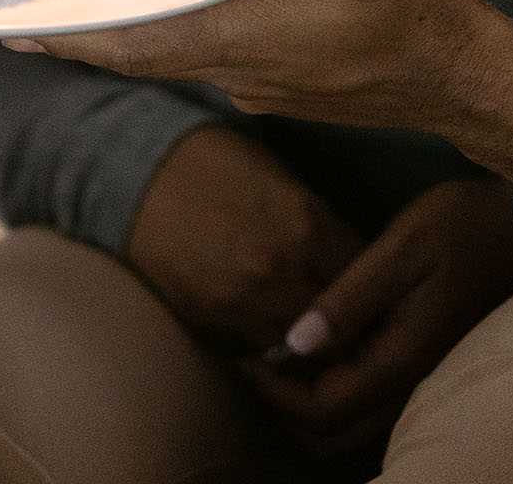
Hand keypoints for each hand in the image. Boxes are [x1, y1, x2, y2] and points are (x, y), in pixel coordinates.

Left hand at [23, 0, 512, 139]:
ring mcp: (264, 89)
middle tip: (29, 20)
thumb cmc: (418, 7)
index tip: (11, 38)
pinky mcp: (287, 89)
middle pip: (146, 56)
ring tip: (92, 3)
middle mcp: (241, 75)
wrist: (472, 81)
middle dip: (87, 39)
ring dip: (133, 36)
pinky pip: (214, 60)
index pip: (135, 47)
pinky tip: (181, 8)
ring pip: (179, 58)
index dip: (70, 42)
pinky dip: (182, 36)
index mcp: (245, 41)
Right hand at [122, 126, 363, 355]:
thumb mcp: (283, 179)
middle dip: (349, 328)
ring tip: (311, 330)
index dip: (376, 290)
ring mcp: (241, 303)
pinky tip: (269, 325)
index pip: (368, 282)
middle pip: (340, 329)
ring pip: (300, 351)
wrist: (136, 172)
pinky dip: (269, 344)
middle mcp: (280, 271)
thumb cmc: (217, 162)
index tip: (376, 293)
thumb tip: (357, 269)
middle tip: (352, 323)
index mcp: (307, 225)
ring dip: (309, 343)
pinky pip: (257, 351)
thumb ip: (323, 227)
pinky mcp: (209, 323)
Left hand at [241, 177, 512, 455]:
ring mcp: (421, 379)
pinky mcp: (424, 366)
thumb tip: (292, 345)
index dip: (275, 392)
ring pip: (352, 427)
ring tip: (281, 355)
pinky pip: (370, 405)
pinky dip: (335, 393)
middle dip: (286, 408)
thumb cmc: (460, 227)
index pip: (322, 409)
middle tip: (258, 360)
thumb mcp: (400, 249)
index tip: (247, 352)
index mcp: (400, 358)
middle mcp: (412, 383)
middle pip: (332, 435)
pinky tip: (321, 349)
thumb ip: (347, 299)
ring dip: (309, 404)